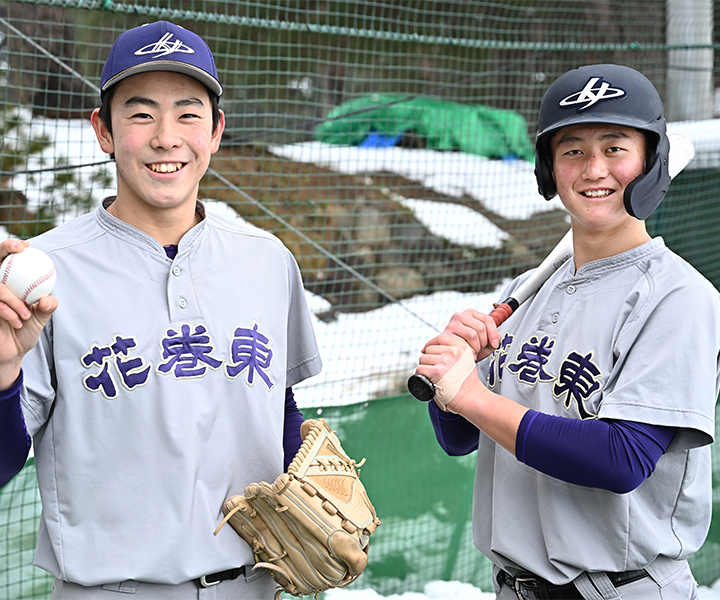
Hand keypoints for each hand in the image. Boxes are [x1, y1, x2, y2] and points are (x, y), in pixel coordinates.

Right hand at [0, 240, 57, 388]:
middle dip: (3, 249)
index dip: (11, 247)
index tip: (25, 245)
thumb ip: (46, 307)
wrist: (11, 354)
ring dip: (13, 300)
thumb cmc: (25, 331)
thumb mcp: (40, 318)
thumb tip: (47, 298)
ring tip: (26, 315)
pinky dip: (7, 312)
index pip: (7, 259)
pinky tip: (17, 322)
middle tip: (18, 250)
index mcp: (10, 283)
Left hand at [415, 309, 499, 412]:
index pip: (439, 338)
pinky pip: (420, 369)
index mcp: (461, 346)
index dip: (430, 344)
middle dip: (429, 360)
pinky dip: (421, 375)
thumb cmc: (467, 382)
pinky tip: (428, 380)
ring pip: (423, 359)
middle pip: (429, 350)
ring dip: (425, 368)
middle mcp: (454, 352)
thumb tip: (436, 346)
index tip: (426, 350)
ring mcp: (445, 361)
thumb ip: (455, 350)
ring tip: (434, 377)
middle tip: (436, 371)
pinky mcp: (437, 372)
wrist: (472, 398)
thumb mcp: (467, 359)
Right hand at [441, 309, 500, 361]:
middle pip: (480, 327)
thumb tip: (495, 341)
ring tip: (473, 351)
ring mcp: (451, 325)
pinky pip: (462, 344)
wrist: (454, 357)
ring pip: (472, 334)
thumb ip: (494, 338)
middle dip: (483, 342)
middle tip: (479, 348)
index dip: (493, 333)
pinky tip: (467, 354)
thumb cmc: (470, 347)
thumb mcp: (485, 341)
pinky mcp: (445, 335)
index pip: (487, 319)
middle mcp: (459, 316)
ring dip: (476, 347)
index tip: (495, 344)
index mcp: (470, 314)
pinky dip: (468, 352)